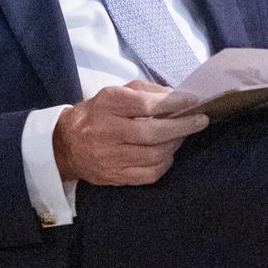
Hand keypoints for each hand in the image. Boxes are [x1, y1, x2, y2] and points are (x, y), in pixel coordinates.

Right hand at [53, 80, 207, 186]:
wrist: (67, 145)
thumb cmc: (98, 114)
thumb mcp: (115, 92)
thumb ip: (145, 91)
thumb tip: (176, 96)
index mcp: (107, 104)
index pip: (145, 104)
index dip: (173, 104)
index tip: (192, 101)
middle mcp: (107, 131)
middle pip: (152, 133)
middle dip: (182, 126)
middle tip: (200, 120)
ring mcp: (111, 158)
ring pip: (154, 155)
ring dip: (175, 144)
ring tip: (182, 135)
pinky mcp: (116, 176)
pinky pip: (150, 174)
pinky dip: (165, 163)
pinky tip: (167, 153)